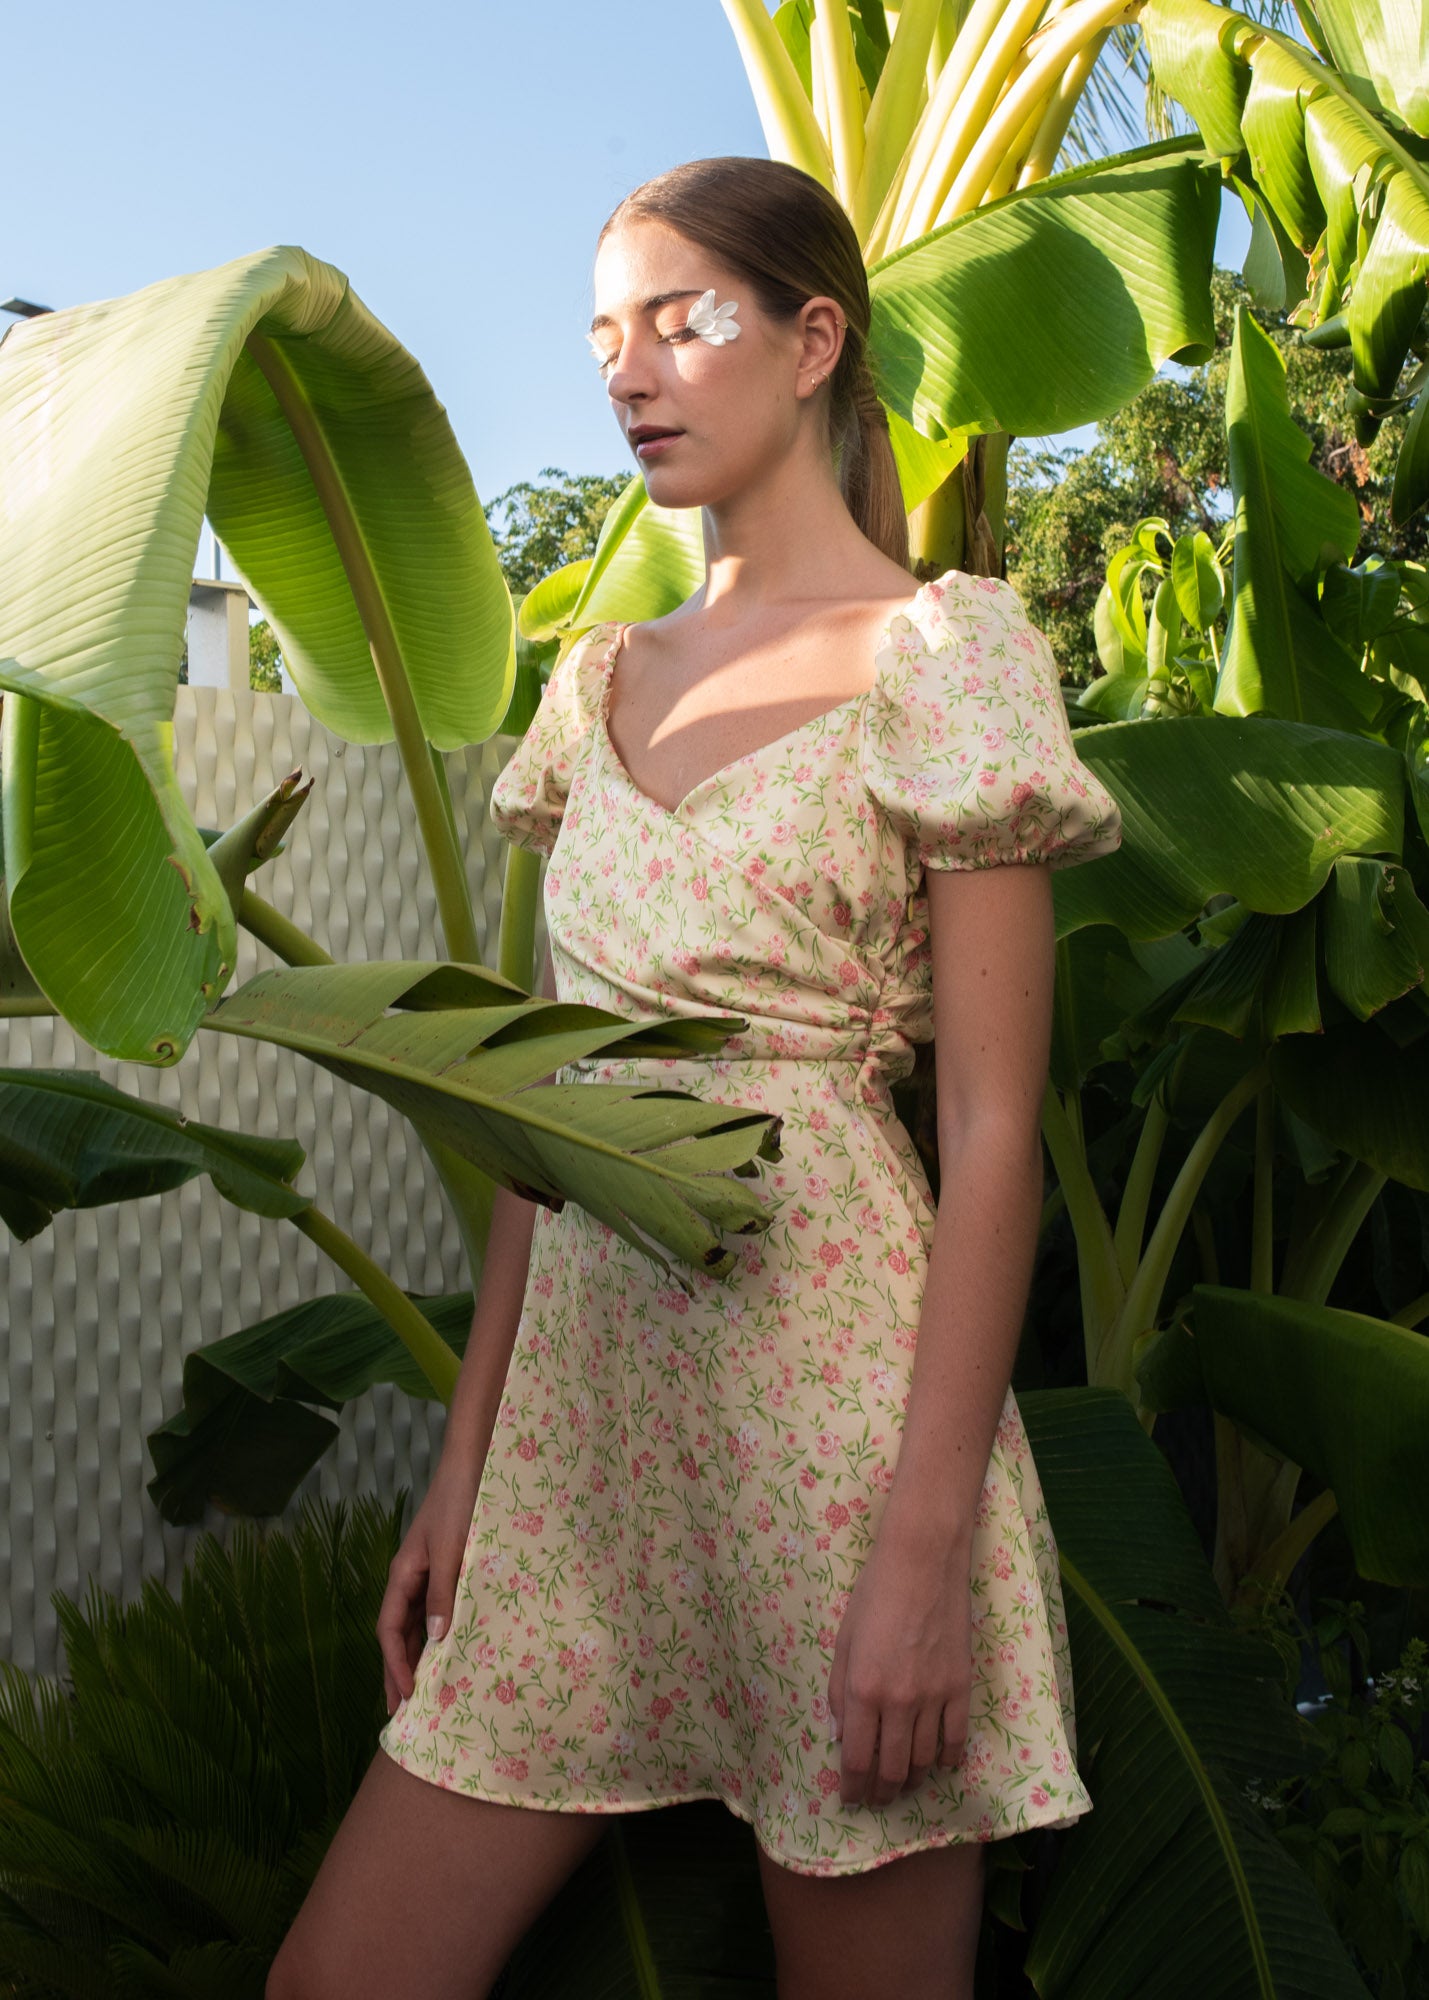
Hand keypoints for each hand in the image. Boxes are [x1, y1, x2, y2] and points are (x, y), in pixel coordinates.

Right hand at [377, 1454, 484, 1716]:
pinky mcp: (450, 1568)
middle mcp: (412, 1577)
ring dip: (421, 1656)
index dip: (395, 1665)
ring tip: (427, 1693)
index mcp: (403, 1574)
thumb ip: (442, 1592)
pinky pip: (440, 1609)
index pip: (390, 1629)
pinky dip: (442, 1633)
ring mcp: (430, 1573)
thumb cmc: (459, 1502)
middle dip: (400, 1671)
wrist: (474, 1464)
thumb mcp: (450, 1549)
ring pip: (420, 1624)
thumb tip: (437, 1640)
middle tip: (404, 1713)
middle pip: (400, 1633)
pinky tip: (453, 1651)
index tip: (404, 1698)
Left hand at [827, 1520, 972, 1808]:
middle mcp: (899, 1702)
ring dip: (912, 1781)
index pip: (858, 1759)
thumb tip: (842, 1734)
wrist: (923, 1562)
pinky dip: (948, 1761)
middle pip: (892, 1770)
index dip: (853, 1788)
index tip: (850, 1799)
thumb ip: (840, 1692)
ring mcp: (934, 1698)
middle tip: (876, 1799)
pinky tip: (940, 1766)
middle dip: (881, 1793)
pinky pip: (956, 1740)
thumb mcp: (844, 1641)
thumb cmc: (875, 1594)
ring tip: (903, 1785)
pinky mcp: (961, 1688)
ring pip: (925, 1761)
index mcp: (864, 1690)